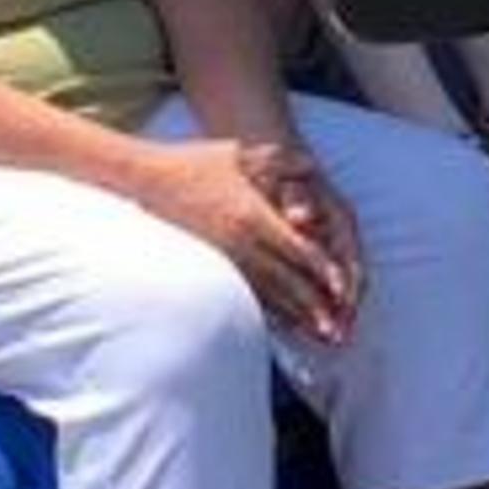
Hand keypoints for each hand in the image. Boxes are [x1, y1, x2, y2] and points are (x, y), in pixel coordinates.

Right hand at [114, 131, 361, 341]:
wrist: (146, 179)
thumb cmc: (194, 162)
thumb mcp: (240, 153)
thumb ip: (280, 160)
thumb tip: (312, 166)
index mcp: (253, 215)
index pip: (297, 249)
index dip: (323, 271)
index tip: (343, 289)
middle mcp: (240, 242)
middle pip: (287, 281)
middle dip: (315, 307)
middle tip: (339, 330)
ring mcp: (222, 258)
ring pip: (266, 294)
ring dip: (295, 317)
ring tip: (318, 336)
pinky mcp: (209, 267)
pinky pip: (243, 293)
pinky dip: (266, 311)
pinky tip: (282, 325)